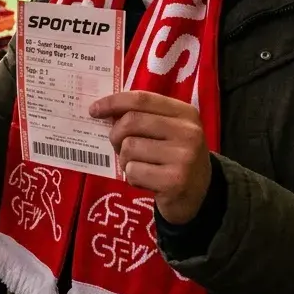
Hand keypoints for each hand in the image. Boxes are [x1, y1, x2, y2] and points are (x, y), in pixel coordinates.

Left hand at [90, 91, 210, 225]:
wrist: (199, 194)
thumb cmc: (174, 157)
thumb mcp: (167, 131)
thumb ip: (142, 117)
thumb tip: (103, 110)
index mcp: (185, 113)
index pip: (142, 99)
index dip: (114, 102)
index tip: (94, 109)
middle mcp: (188, 132)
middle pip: (131, 122)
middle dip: (115, 135)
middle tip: (118, 146)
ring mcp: (183, 157)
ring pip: (129, 148)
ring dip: (125, 160)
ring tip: (139, 166)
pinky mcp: (175, 181)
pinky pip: (133, 172)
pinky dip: (132, 177)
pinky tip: (146, 181)